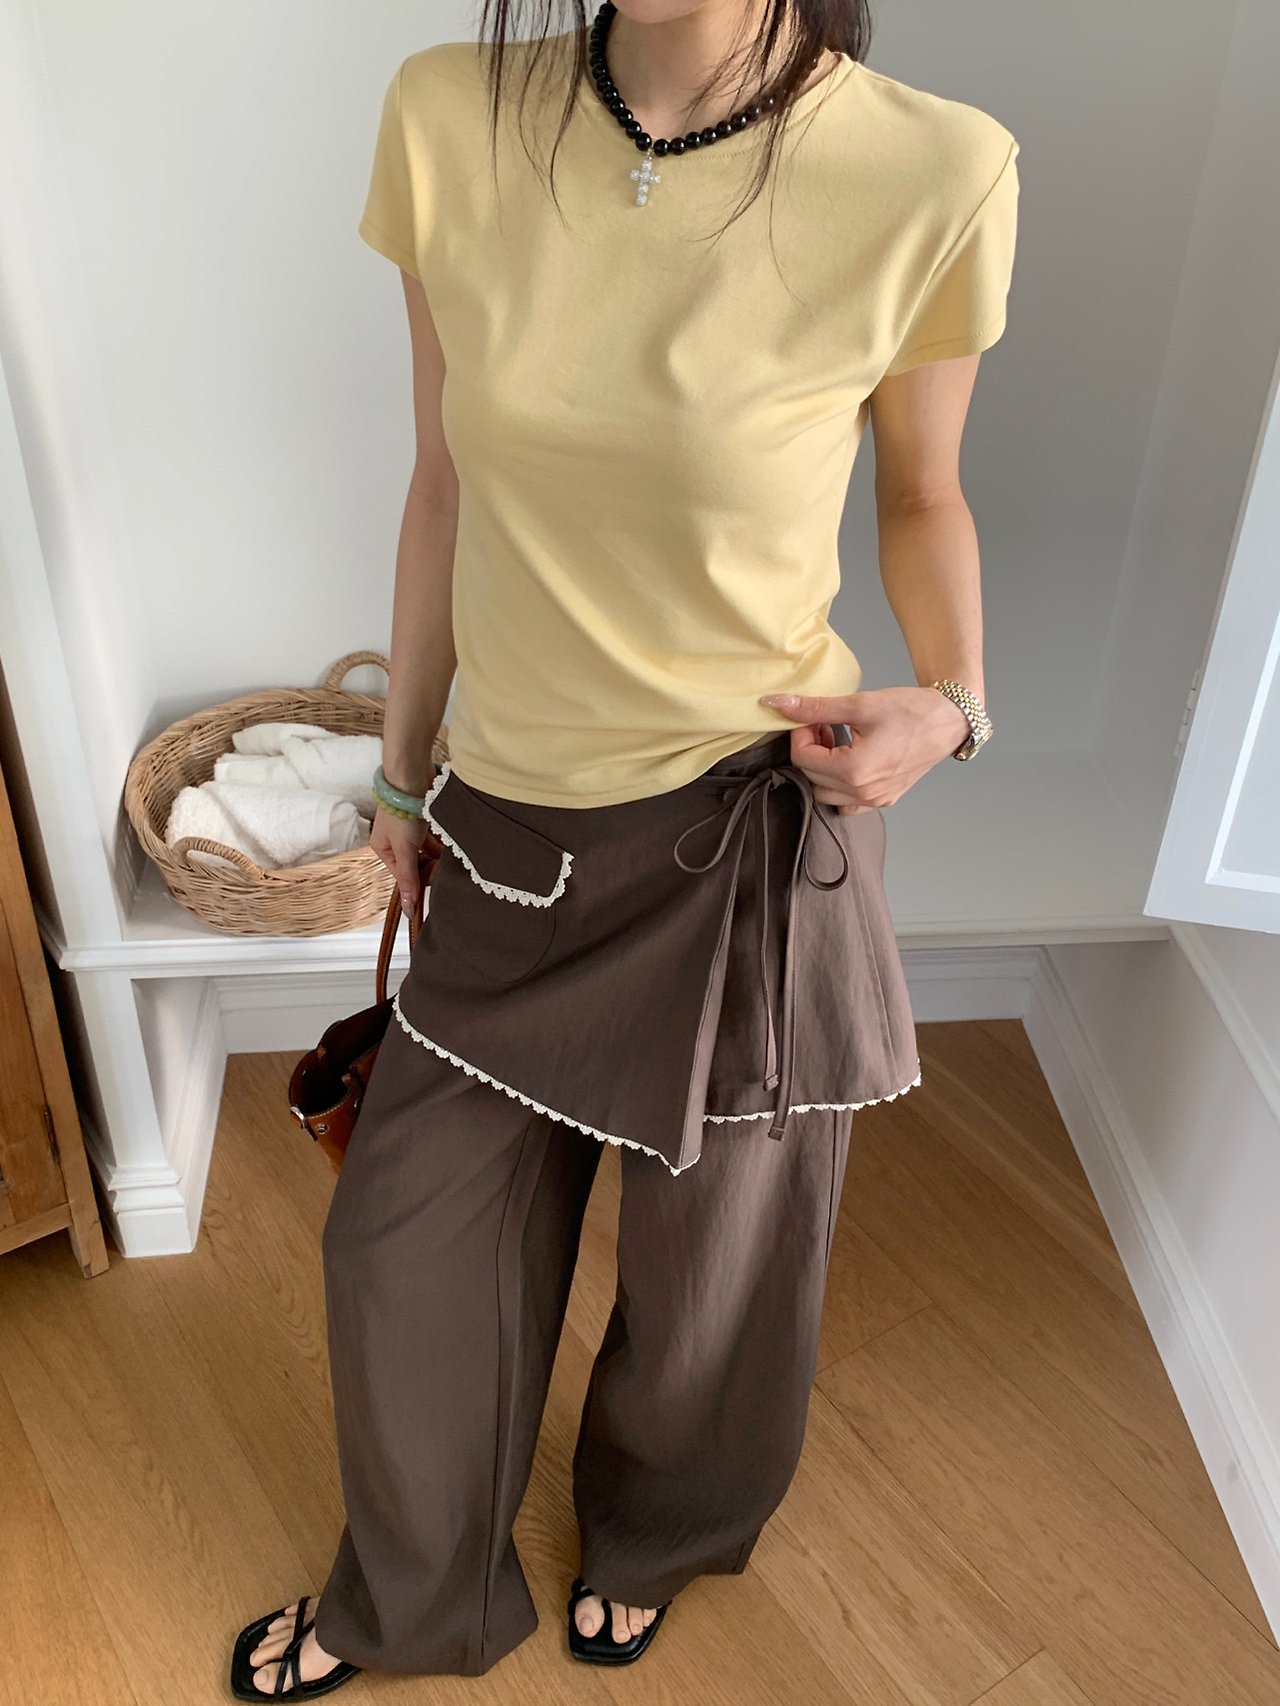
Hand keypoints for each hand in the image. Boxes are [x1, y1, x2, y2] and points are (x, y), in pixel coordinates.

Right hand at [370, 790, 441, 916]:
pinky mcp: (423, 816)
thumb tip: (408, 907)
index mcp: (382, 847)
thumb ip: (408, 878)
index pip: (402, 873)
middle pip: (415, 861)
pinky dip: (442, 840)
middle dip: (430, 866)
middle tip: (445, 873)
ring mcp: (409, 827)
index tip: (434, 890)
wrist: (411, 777)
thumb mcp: (404, 850)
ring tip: (451, 860)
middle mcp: (394, 838)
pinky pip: (434, 835)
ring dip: (438, 853)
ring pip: (427, 848)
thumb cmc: (401, 813)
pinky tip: (452, 844)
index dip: (417, 882)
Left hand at [758, 687, 972, 814]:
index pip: (803, 759)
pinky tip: (850, 760)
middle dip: (811, 749)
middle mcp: (863, 792)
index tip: (812, 717)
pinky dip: (839, 784)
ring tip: (838, 741)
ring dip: (823, 768)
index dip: (800, 735)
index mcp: (855, 770)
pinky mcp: (884, 800)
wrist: (948, 720)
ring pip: (825, 793)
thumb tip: (777, 704)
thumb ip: (816, 708)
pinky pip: (847, 803)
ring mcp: (875, 801)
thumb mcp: (860, 704)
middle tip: (824, 724)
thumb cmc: (910, 710)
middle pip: (811, 777)